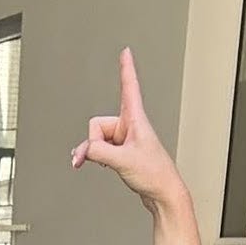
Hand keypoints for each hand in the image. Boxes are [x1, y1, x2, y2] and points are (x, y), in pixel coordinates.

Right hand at [70, 47, 184, 211]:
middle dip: (94, 143)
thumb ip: (98, 152)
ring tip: (108, 165)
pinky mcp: (122, 152)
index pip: (129, 87)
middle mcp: (129, 126)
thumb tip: (82, 150)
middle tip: (103, 158)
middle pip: (98, 125)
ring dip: (95, 153)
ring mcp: (125, 139)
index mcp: (135, 119)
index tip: (126, 51)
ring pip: (97, 140)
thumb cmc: (153, 173)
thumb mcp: (122, 160)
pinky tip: (103, 165)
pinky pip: (100, 149)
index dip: (126, 69)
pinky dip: (96, 158)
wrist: (162, 193)